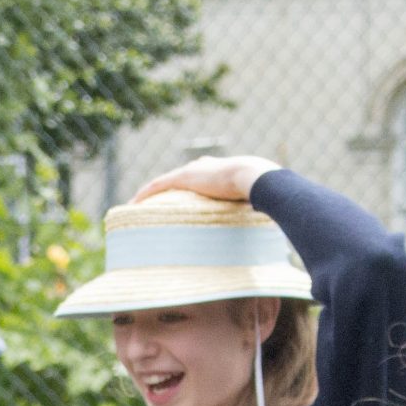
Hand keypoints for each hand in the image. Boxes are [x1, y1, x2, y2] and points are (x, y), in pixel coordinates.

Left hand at [132, 154, 282, 206]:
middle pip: (178, 179)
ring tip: (136, 208)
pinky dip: (144, 195)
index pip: (202, 178)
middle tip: (154, 206)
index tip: (183, 202)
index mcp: (222, 172)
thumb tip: (273, 237)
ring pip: (164, 184)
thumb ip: (264, 217)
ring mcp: (194, 171)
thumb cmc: (267, 193)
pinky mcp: (185, 177)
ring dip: (149, 195)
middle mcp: (205, 168)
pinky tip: (132, 205)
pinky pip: (157, 187)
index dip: (191, 189)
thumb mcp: (263, 206)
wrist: (260, 178)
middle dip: (166, 192)